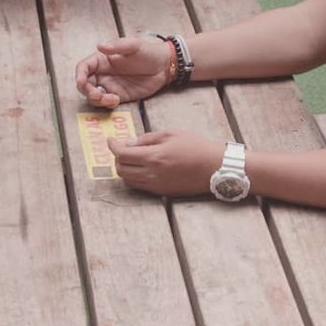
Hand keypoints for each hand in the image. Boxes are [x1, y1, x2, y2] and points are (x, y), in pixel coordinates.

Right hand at [75, 36, 170, 107]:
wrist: (164, 67)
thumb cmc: (149, 52)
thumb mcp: (134, 45)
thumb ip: (117, 46)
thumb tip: (100, 45)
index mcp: (103, 59)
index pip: (84, 67)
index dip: (79, 75)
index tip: (81, 82)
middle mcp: (103, 73)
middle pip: (85, 84)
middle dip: (87, 91)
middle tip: (96, 95)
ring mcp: (110, 86)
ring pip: (94, 96)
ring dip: (97, 100)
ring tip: (110, 99)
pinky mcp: (119, 96)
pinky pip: (107, 103)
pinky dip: (107, 104)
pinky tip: (115, 100)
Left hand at [110, 129, 224, 195]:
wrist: (214, 167)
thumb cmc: (195, 146)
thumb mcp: (170, 134)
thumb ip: (147, 139)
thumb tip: (129, 143)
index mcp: (153, 157)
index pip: (122, 154)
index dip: (113, 146)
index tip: (111, 140)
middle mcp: (152, 174)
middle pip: (121, 169)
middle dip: (117, 157)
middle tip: (122, 148)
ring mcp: (157, 186)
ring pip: (128, 180)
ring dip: (124, 168)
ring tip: (131, 158)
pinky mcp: (162, 192)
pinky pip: (139, 187)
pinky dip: (134, 177)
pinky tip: (141, 168)